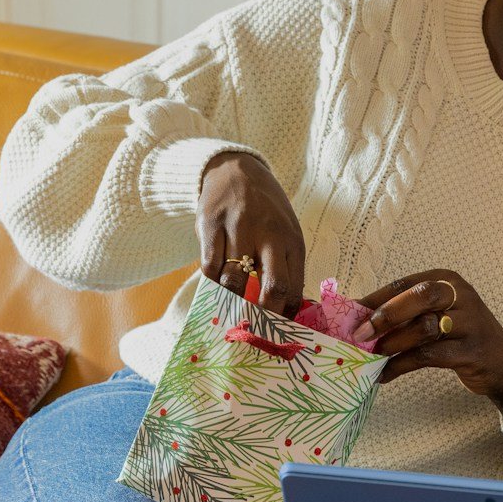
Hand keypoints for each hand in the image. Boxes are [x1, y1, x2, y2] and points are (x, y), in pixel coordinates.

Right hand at [198, 152, 305, 317]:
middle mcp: (269, 233)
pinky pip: (208, 267)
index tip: (276, 332)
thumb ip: (287, 267)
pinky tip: (214, 289)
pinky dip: (211, 284)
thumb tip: (288, 312)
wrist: (235, 169)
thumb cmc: (265, 211)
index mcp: (292, 239)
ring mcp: (238, 228)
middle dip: (264, 317)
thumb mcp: (286, 232)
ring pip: (234, 281)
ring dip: (231, 302)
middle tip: (254, 331)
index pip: (294, 287)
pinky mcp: (210, 225)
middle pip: (273, 287)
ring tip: (230, 313)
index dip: (285, 316)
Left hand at [361, 270, 502, 435]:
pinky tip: (385, 374)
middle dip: (386, 314)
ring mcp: (470, 323)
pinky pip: (429, 356)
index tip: (349, 313)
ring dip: (393, 343)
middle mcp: (461, 295)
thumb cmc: (461, 337)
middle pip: (420, 296)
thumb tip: (358, 319)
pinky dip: (402, 365)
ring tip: (373, 357)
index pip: (405, 283)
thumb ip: (406, 314)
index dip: (375, 298)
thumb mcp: (439, 315)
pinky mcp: (472, 351)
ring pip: (425, 327)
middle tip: (361, 334)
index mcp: (448, 280)